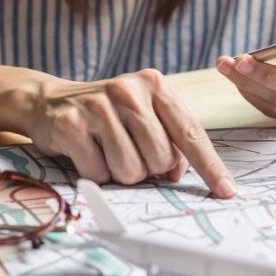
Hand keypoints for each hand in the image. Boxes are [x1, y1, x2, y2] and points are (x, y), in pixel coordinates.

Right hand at [24, 69, 236, 197]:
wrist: (49, 100)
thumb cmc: (108, 114)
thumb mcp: (143, 114)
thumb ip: (169, 138)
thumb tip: (178, 173)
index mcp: (155, 85)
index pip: (191, 132)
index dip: (211, 166)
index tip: (227, 191)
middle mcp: (129, 91)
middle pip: (161, 159)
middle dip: (148, 168)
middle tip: (128, 151)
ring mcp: (98, 107)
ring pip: (131, 170)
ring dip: (120, 173)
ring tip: (106, 150)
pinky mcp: (71, 125)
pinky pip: (99, 174)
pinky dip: (95, 173)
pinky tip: (87, 152)